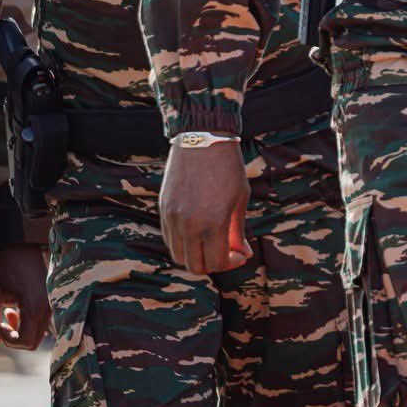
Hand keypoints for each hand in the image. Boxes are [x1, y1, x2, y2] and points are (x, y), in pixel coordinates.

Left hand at [0, 243, 50, 348]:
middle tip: (2, 321)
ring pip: (37, 335)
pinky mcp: (51, 303)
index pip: (24, 342)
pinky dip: (27, 325)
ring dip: (20, 331)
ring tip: (9, 312)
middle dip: (14, 339)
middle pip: (32, 343)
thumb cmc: (3, 269)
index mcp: (32, 307)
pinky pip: (41, 325)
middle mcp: (46, 309)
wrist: (22, 248)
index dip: (7, 340)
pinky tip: (17, 309)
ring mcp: (51, 306)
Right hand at [159, 139, 251, 274]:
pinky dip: (184, 244)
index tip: (241, 253)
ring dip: (197, 257)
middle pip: (195, 266)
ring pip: (179, 256)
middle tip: (228, 252)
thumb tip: (243, 253)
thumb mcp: (240, 199)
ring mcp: (172, 219)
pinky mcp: (163, 210)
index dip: (232, 263)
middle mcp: (189, 225)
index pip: (218, 262)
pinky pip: (170, 240)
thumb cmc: (227, 167)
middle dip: (214, 264)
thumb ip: (238, 230)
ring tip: (213, 243)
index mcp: (213, 222)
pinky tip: (199, 232)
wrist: (201, 140)